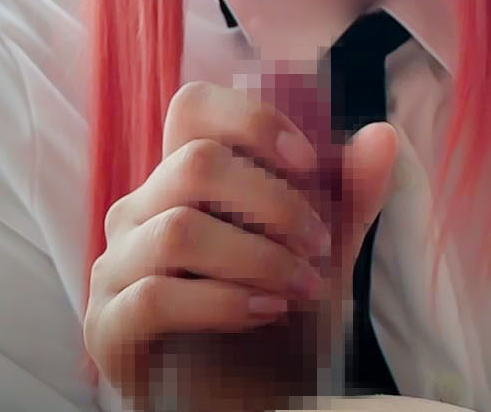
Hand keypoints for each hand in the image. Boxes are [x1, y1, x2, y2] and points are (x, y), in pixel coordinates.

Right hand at [83, 79, 400, 403]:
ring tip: (300, 291)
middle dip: (274, 202)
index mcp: (183, 183)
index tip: (310, 162)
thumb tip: (383, 135)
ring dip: (258, 258)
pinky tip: (264, 314)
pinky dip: (223, 303)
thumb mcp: (321, 257)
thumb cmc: (276, 324)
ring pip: (178, 230)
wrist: (250, 402)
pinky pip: (155, 294)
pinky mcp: (107, 324)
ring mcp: (115, 267)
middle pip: (194, 162)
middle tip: (318, 245)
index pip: (193, 108)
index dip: (252, 120)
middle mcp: (140, 212)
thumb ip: (348, 200)